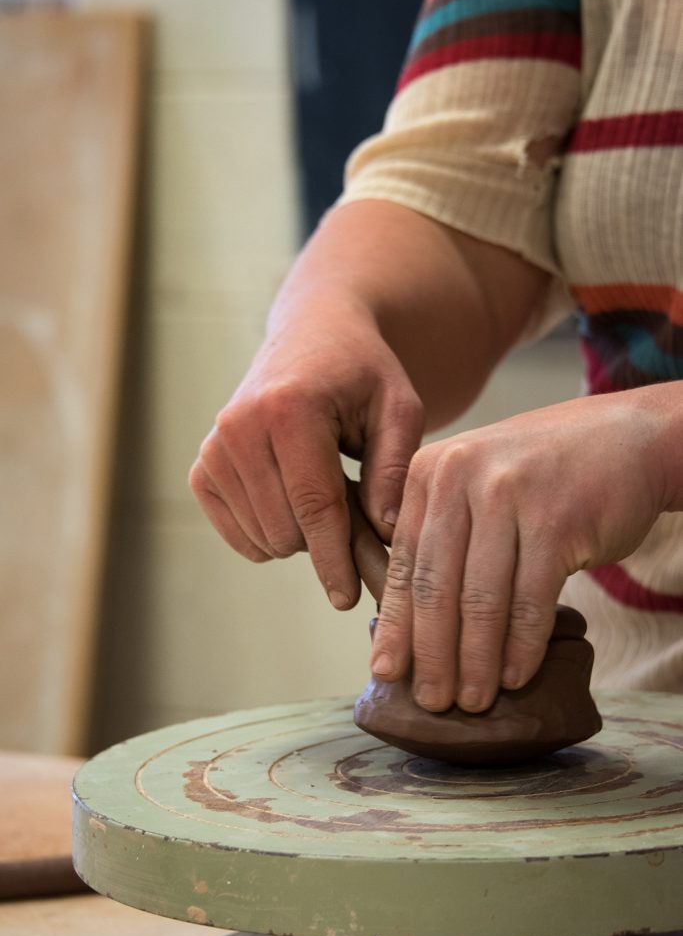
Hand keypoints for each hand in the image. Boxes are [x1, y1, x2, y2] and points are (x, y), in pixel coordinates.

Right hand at [189, 297, 423, 609]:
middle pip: (287, 530)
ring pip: (263, 538)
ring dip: (302, 534)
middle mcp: (239, 427)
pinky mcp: (203, 468)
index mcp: (289, 409)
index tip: (348, 598)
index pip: (314, 506)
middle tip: (359, 516)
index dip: (334, 558)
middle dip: (328, 541)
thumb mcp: (400, 408)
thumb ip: (395, 469)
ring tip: (327, 491)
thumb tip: (386, 532)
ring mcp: (215, 449)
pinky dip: (271, 533)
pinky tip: (294, 499)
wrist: (314, 337)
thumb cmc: (363, 374)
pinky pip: (238, 534)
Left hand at [370, 389, 668, 712]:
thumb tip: (411, 621)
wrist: (627, 437)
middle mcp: (461, 476)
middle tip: (431, 700)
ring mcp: (508, 494)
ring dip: (475, 661)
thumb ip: (442, 531)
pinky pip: (529, 599)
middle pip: (435, 584)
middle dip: (430, 653)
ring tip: (472, 700)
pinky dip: (520, 646)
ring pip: (480, 598)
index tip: (386, 671)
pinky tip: (515, 677)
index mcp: (430, 471)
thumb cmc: (545, 473)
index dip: (395, 624)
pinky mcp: (556, 519)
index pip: (403, 561)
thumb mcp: (478, 481)